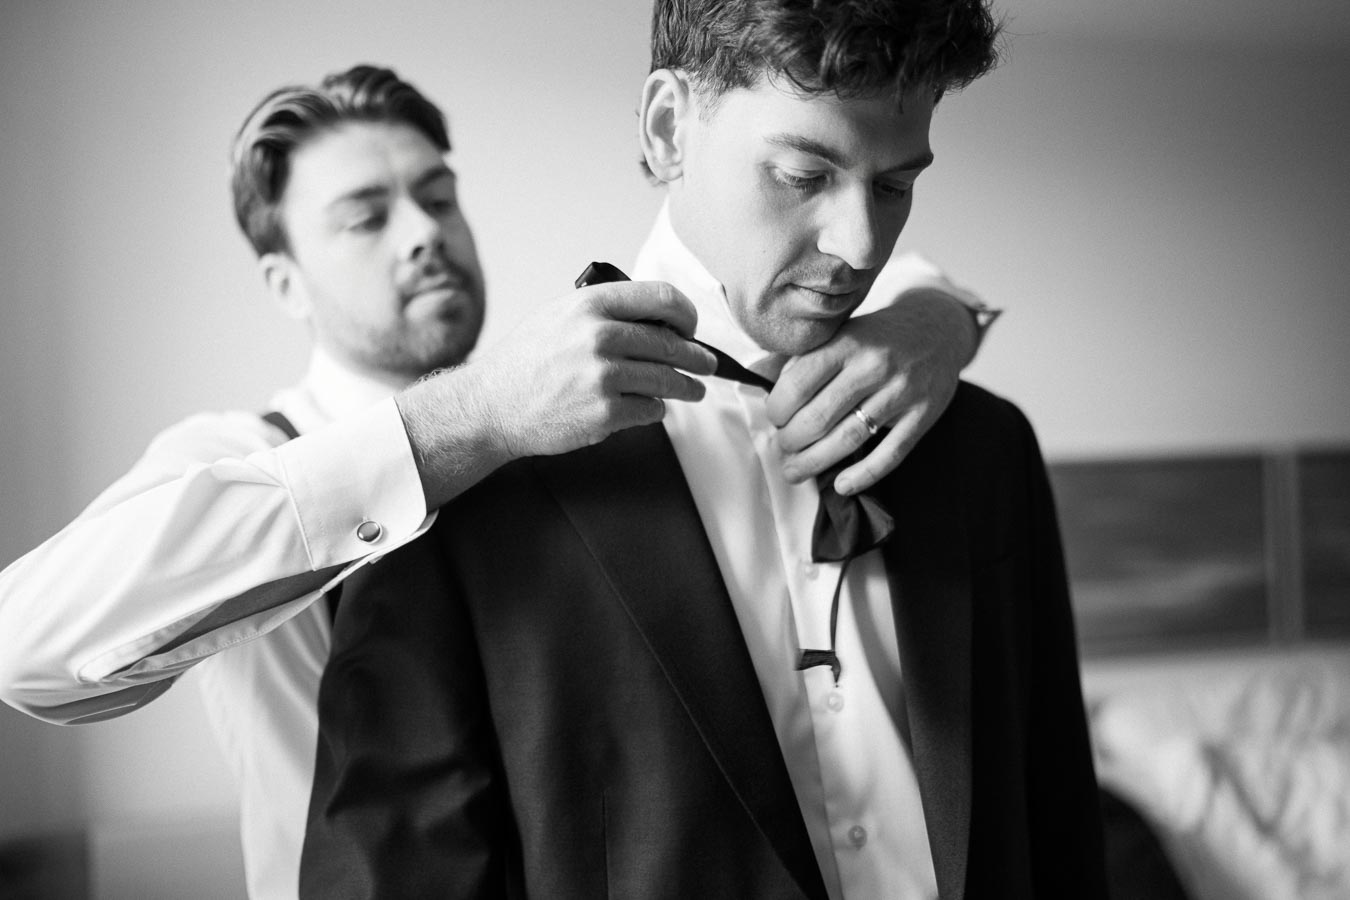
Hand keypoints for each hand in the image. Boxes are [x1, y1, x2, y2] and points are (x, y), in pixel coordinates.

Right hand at [399, 281, 716, 508]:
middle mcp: (599, 336)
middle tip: (707, 364)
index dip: (686, 314)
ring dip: (687, 387)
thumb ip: (606, 311)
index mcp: (591, 304)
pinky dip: (656, 409)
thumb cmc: (527, 360)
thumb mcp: (560, 315)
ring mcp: (603, 376)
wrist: (492, 404)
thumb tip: (658, 318)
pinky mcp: (605, 412)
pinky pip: (651, 409)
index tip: (691, 327)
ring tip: (694, 390)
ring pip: (668, 380)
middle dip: (698, 357)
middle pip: (672, 344)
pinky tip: (651, 407)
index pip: (662, 297)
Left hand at [766, 287, 974, 494]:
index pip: (798, 384)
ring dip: (815, 462)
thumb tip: (756, 376)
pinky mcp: (923, 416)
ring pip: (849, 438)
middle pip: (819, 417)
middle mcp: (874, 366)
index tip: (775, 418)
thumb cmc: (876, 337)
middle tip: (783, 447)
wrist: (938, 330)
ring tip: (795, 471)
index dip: (777, 410)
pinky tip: (841, 485)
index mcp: (847, 343)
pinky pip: (890, 454)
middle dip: (791, 441)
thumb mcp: (838, 334)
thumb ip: (799, 357)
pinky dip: (863, 475)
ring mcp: (901, 393)